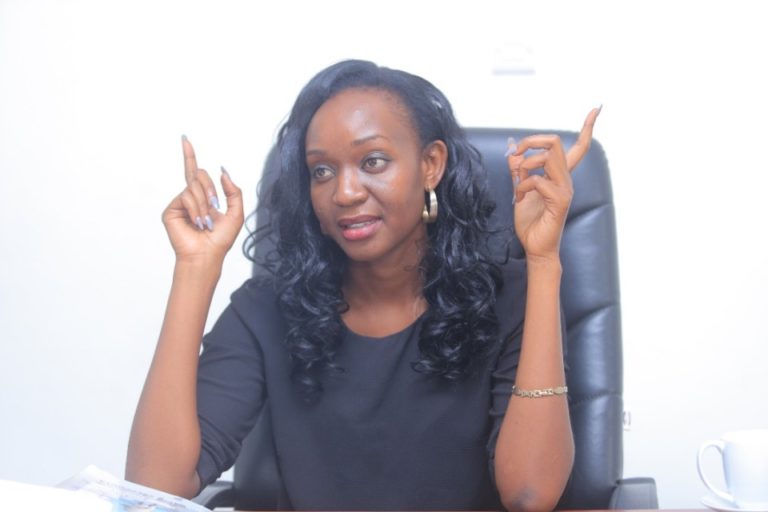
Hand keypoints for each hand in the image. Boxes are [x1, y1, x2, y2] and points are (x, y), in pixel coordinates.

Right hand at [161, 136, 243, 263]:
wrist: (207, 254)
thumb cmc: (221, 239)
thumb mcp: (236, 212)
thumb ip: (234, 191)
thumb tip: (223, 171)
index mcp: (204, 197)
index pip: (195, 172)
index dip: (190, 155)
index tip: (184, 138)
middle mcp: (190, 198)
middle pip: (199, 175)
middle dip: (210, 189)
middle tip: (215, 208)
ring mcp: (179, 203)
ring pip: (194, 186)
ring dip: (205, 204)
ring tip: (205, 223)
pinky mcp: (170, 210)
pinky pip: (186, 197)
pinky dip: (195, 209)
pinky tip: (196, 223)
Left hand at [507, 107, 599, 260]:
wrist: (535, 248)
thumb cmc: (531, 222)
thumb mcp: (520, 191)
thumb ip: (519, 172)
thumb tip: (512, 151)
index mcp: (560, 176)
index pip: (578, 148)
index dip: (588, 127)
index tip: (597, 108)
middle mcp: (566, 180)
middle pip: (556, 143)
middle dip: (531, 140)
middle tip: (516, 153)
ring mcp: (565, 189)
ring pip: (548, 157)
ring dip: (526, 164)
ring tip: (518, 181)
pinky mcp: (559, 200)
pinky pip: (538, 180)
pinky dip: (523, 185)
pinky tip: (519, 198)